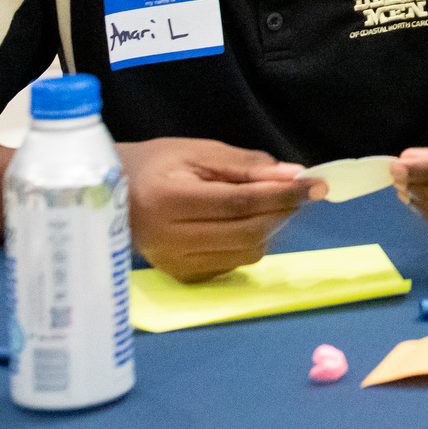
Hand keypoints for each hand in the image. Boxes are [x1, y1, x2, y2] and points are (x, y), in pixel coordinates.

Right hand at [117, 137, 320, 282]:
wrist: (112, 195)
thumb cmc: (158, 164)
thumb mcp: (200, 151)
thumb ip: (247, 165)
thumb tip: (293, 176)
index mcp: (168, 200)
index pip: (239, 203)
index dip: (282, 195)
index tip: (315, 184)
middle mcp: (169, 239)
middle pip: (246, 233)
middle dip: (282, 211)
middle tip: (299, 191)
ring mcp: (174, 264)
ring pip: (246, 252)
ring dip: (270, 227)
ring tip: (271, 202)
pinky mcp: (182, 277)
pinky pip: (233, 264)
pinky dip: (250, 242)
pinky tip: (245, 222)